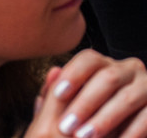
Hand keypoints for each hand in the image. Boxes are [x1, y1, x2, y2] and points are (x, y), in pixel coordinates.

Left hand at [26, 50, 146, 137]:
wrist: (112, 134)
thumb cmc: (86, 119)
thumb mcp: (68, 106)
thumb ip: (58, 91)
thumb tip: (53, 72)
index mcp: (104, 64)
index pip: (88, 60)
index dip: (73, 75)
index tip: (57, 95)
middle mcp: (129, 69)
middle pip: (107, 77)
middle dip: (85, 103)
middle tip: (65, 126)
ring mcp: (146, 87)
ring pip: (126, 98)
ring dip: (104, 119)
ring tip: (84, 136)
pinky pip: (146, 117)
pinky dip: (130, 132)